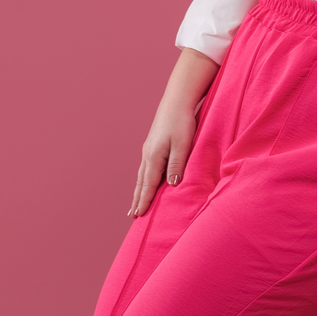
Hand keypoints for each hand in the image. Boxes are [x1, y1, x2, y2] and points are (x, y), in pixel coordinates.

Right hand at [129, 48, 218, 217]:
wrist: (177, 100)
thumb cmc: (182, 121)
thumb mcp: (183, 144)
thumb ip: (177, 164)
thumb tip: (171, 184)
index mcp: (154, 156)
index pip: (149, 184)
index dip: (145, 200)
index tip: (139, 215)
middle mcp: (148, 154)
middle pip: (141, 182)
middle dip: (137, 199)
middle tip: (133, 215)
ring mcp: (148, 148)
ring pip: (142, 175)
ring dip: (138, 190)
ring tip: (135, 203)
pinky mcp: (152, 144)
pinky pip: (145, 167)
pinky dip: (143, 179)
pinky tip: (144, 181)